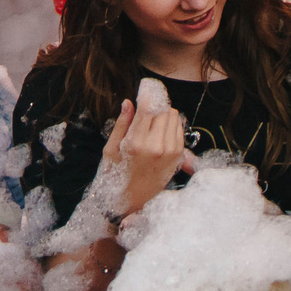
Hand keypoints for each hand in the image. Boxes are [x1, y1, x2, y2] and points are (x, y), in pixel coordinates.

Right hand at [106, 96, 191, 217]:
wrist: (131, 203)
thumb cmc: (114, 177)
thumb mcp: (110, 150)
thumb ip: (122, 124)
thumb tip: (129, 102)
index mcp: (136, 144)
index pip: (148, 109)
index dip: (148, 94)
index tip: (145, 86)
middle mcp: (157, 146)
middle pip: (164, 110)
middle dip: (155, 106)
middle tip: (144, 109)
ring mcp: (171, 151)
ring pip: (174, 117)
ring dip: (163, 114)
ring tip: (149, 125)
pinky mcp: (179, 155)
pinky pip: (179, 129)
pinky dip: (170, 125)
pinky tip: (158, 133)